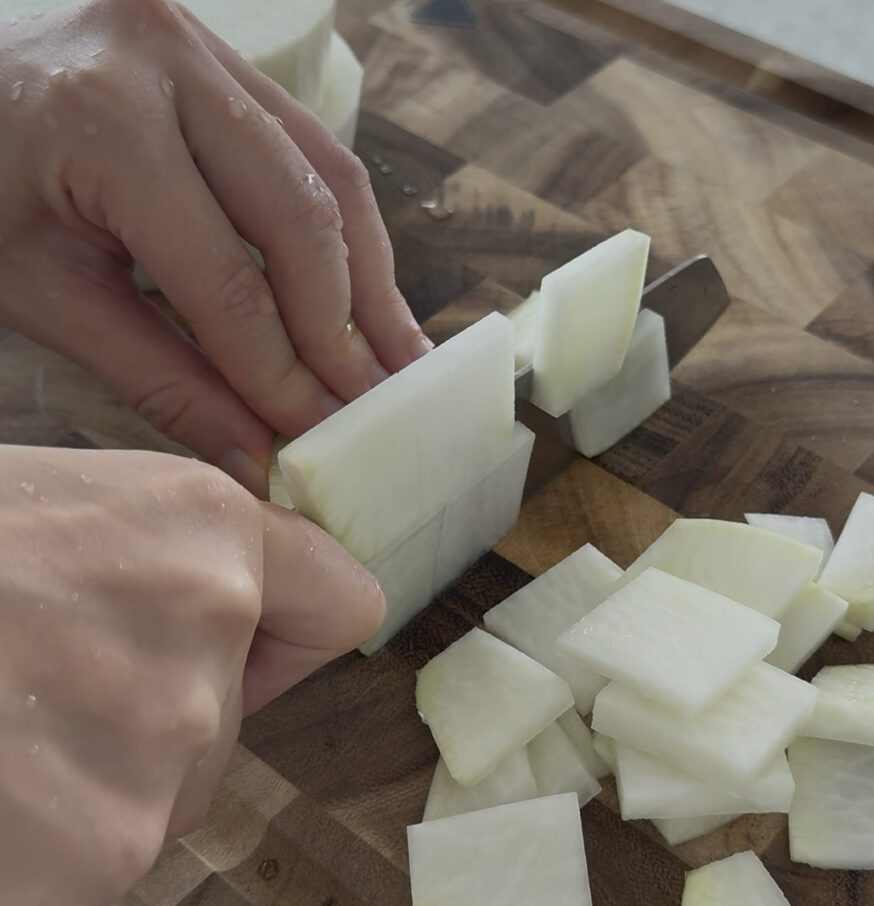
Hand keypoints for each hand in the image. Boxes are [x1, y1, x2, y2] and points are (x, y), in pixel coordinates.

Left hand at [0, 0, 429, 496]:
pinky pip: (321, 158)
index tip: (316, 431)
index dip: (280, 369)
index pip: (226, 277)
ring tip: (397, 362)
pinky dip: (350, 241)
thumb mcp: (45, 293)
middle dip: (344, 328)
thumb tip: (259, 456)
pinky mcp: (236, 64)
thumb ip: (159, 378)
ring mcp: (211, 49)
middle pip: (303, 218)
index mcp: (102, 121)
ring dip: (370, 284)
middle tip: (371, 404)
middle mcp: (169, 61)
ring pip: (334, 181)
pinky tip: (368, 301)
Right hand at [0, 445, 384, 905]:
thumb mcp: (59, 513)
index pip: (339, 603)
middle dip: (145, 719)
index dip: (289, 632)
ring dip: (79, 789)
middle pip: (226, 722)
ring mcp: (156, 754)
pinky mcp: (91, 858)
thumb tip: (230, 621)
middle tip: (30, 687)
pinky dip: (25, 856)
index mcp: (205, 533)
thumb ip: (165, 565)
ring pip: (155, 799)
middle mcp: (207, 634)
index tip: (252, 641)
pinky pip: (84, 866)